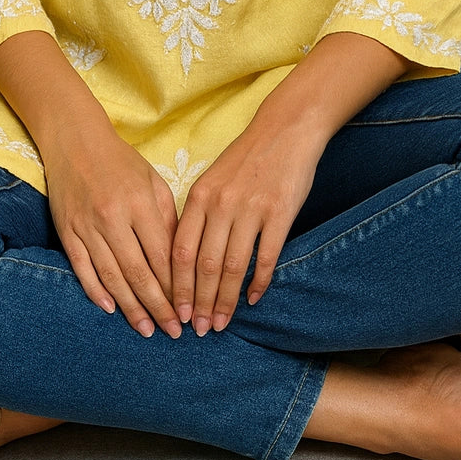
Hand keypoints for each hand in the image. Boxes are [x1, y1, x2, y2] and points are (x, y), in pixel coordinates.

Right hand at [43, 121, 181, 339]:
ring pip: (112, 277)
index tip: (189, 308)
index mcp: (140, 204)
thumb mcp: (153, 181)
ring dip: (131, 308)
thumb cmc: (121, 162)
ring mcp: (87, 227)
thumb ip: (168, 218)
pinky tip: (110, 309)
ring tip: (147, 330)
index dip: (177, 286)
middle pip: (139, 273)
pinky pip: (83, 268)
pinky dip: (96, 291)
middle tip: (173, 332)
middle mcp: (114, 218)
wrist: (75, 141)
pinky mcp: (67, 231)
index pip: (162, 255)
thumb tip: (181, 259)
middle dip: (159, 306)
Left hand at [171, 117, 322, 335]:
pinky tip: (254, 299)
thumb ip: (198, 215)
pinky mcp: (279, 213)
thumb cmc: (245, 158)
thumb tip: (184, 260)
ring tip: (221, 323)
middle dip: (198, 302)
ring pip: (233, 267)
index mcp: (200, 196)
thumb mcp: (212, 180)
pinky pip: (266, 257)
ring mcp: (251, 209)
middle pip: (204, 265)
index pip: (180, 252)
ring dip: (225, 300)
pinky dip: (258, 282)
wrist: (285, 130)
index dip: (176, 287)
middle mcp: (221, 204)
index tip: (175, 311)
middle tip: (197, 329)